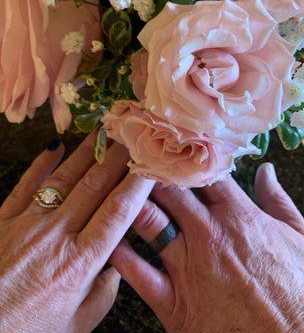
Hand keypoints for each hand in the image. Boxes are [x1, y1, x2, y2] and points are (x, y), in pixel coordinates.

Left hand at [0, 135, 153, 332]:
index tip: (149, 164)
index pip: (117, 212)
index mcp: (80, 263)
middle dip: (116, 157)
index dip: (136, 184)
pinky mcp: (3, 220)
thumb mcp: (76, 325)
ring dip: (86, 152)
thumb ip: (103, 294)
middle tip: (130, 133)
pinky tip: (55, 146)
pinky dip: (42, 164)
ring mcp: (27, 224)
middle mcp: (57, 236)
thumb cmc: (29, 332)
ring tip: (102, 129)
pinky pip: (26, 185)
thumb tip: (116, 267)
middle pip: (94, 186)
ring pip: (64, 179)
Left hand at [111, 163, 303, 332]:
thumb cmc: (303, 292)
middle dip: (152, 171)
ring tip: (116, 184)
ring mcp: (189, 268)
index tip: (172, 146)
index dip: (186, 157)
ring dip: (131, 200)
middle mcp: (208, 235)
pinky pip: (136, 272)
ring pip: (149, 221)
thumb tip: (265, 170)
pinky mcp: (175, 303)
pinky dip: (119, 252)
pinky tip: (107, 236)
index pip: (204, 174)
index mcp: (238, 216)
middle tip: (136, 155)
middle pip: (170, 191)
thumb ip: (278, 200)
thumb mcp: (302, 238)